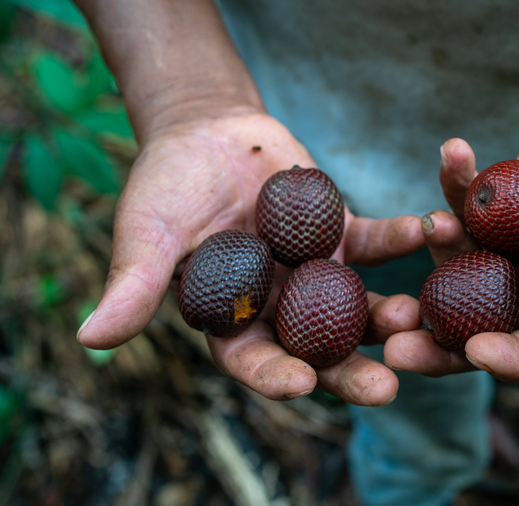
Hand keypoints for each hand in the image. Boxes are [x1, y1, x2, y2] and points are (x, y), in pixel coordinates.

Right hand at [76, 108, 424, 404]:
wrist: (207, 132)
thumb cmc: (167, 185)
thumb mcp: (148, 232)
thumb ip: (134, 283)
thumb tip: (90, 339)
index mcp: (233, 319)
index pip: (254, 361)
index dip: (275, 376)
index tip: (303, 386)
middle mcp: (281, 306)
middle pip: (318, 348)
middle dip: (351, 371)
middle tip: (388, 389)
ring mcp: (317, 273)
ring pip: (356, 304)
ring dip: (386, 312)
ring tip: (413, 314)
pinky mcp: (343, 233)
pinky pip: (376, 240)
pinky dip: (399, 237)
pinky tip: (425, 230)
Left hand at [385, 53, 518, 381]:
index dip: (513, 358)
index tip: (476, 353)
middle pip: (486, 327)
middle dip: (441, 341)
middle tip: (395, 348)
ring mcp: (512, 249)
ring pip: (463, 268)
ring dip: (438, 253)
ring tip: (429, 225)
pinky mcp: (493, 210)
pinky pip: (466, 205)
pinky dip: (455, 184)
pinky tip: (452, 153)